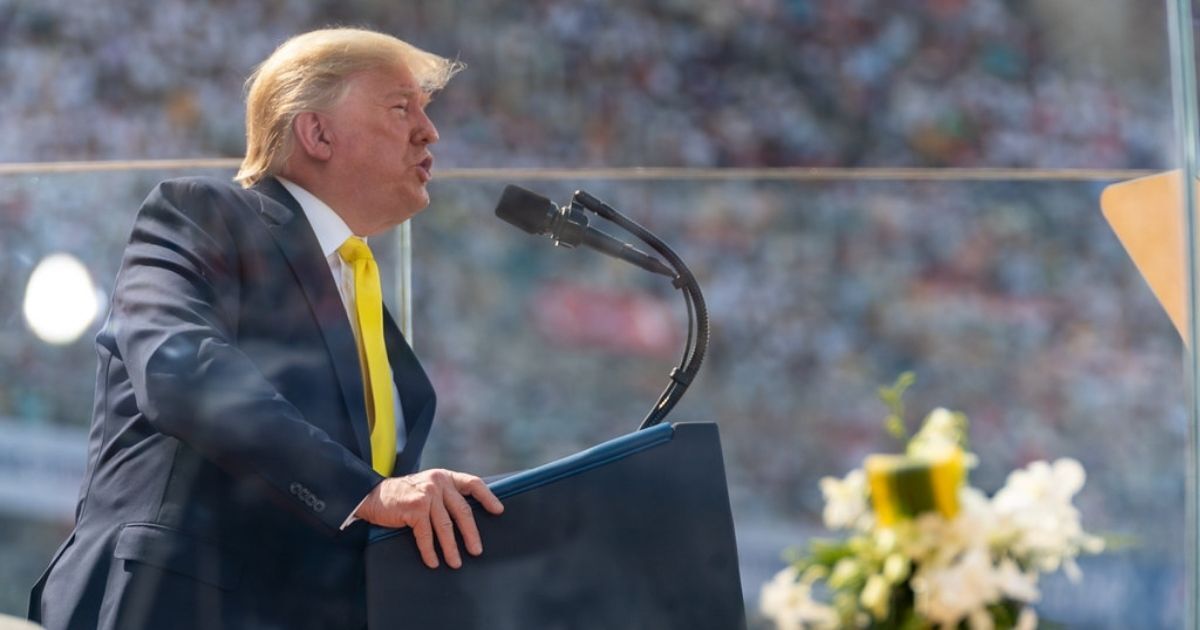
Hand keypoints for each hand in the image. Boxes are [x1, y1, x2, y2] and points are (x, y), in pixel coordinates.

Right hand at [355, 469, 503, 568]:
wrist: (372, 495)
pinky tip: (433, 561)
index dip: (487, 497)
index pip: (473, 483)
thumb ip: (445, 495)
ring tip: (456, 562)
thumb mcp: (428, 486)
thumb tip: (467, 517)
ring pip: (445, 526)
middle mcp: (438, 483)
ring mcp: (427, 495)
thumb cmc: (403, 495)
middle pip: (462, 511)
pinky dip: (430, 551)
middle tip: (477, 550)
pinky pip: (426, 535)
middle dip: (471, 533)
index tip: (498, 511)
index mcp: (445, 477)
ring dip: (451, 548)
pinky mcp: (415, 508)